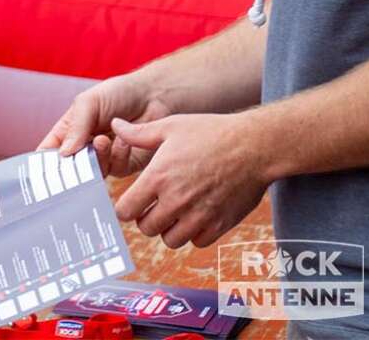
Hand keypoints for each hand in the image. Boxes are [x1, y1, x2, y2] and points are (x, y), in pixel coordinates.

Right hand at [38, 74, 171, 176]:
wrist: (153, 96)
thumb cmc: (116, 94)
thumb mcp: (88, 103)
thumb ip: (76, 127)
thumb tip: (64, 155)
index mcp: (67, 133)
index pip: (48, 155)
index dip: (42, 166)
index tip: (41, 174)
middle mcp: (83, 149)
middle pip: (69, 170)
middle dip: (72, 169)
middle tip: (77, 162)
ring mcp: (103, 159)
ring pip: (93, 173)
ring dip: (97, 158)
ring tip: (103, 140)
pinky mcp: (124, 165)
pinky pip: (116, 170)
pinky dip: (118, 155)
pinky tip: (123, 140)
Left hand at [110, 112, 271, 248]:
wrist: (255, 146)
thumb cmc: (211, 132)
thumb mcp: (170, 126)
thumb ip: (138, 133)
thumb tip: (114, 126)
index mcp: (158, 177)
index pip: (126, 210)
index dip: (125, 207)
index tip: (132, 201)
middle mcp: (176, 200)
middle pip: (145, 228)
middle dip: (145, 218)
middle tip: (153, 205)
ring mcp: (199, 215)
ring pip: (170, 240)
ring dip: (168, 229)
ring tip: (174, 211)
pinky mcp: (220, 224)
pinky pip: (197, 242)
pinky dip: (193, 234)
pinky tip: (195, 216)